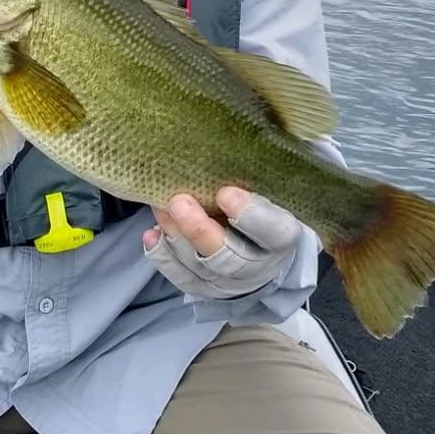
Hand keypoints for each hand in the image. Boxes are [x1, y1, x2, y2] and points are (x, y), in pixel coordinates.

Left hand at [142, 187, 302, 299]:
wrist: (262, 252)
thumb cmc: (264, 210)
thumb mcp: (270, 192)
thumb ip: (254, 176)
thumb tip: (232, 145)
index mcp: (282, 239)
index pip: (274, 232)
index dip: (251, 216)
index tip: (226, 193)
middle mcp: (258, 266)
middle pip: (229, 257)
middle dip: (200, 230)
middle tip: (179, 202)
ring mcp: (229, 281)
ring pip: (200, 267)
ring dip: (176, 238)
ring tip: (160, 209)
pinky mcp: (204, 289)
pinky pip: (182, 278)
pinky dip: (163, 257)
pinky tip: (152, 235)